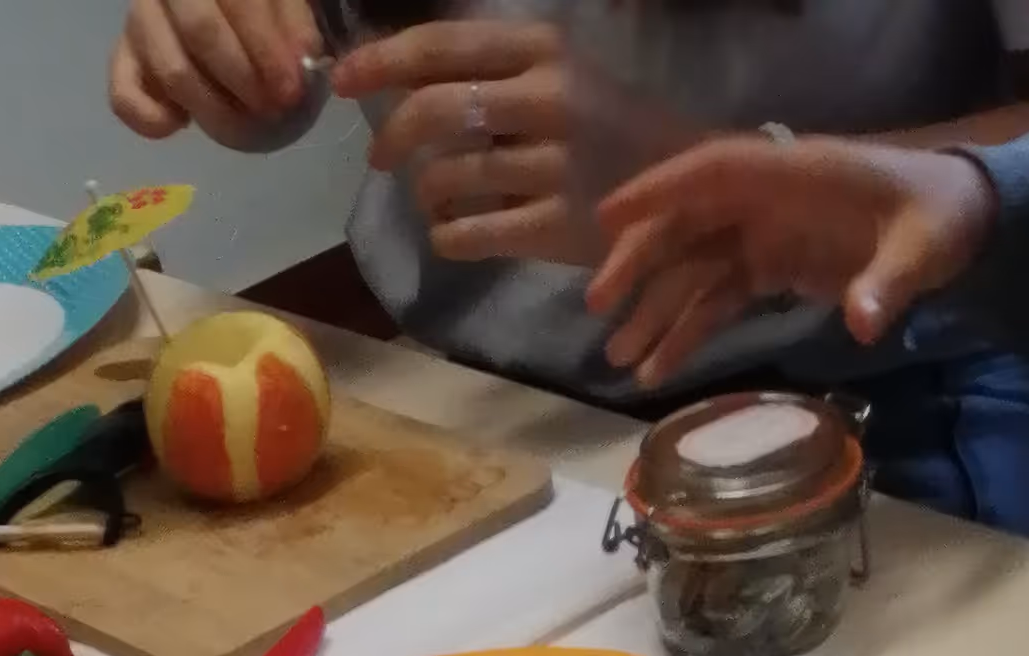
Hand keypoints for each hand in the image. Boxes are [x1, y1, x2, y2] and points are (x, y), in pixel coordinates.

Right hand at [107, 0, 318, 146]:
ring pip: (169, 68)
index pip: (237, 0)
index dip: (266, 48)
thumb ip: (293, 20)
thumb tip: (304, 59)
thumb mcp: (279, 1)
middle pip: (200, 32)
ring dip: (212, 108)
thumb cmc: (252, 10)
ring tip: (243, 125)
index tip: (292, 89)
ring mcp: (138, 21)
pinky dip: (153, 120)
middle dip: (243, 79)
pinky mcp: (122, 59)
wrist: (212, 12)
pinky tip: (183, 124)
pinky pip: (123, 97)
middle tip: (272, 109)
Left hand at [334, 18, 688, 263]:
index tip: (343, 81)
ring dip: (424, 192)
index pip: (442, 47)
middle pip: (433, 111)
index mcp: (543, 49)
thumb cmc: (607, 129)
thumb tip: (397, 75)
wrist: (685, 187)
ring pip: (444, 178)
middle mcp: (548, 99)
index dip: (381, 62)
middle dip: (391, 137)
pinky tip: (455, 231)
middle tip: (379, 159)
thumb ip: (488, 72)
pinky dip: (446, 235)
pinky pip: (466, 234)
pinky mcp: (554, 228)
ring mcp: (553, 166)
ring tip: (437, 197)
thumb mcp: (556, 75)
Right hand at [585, 133, 994, 378]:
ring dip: (655, 308)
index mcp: (795, 176)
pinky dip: (688, 330)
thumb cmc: (939, 218)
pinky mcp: (772, 266)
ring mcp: (766, 233)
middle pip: (687, 221)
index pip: (714, 172)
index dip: (661, 191)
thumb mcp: (923, 249)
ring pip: (694, 265)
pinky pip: (718, 297)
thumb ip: (890, 283)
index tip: (610, 217)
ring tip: (618, 356)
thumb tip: (864, 323)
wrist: (960, 220)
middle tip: (598, 305)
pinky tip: (659, 368)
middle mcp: (768, 200)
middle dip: (640, 260)